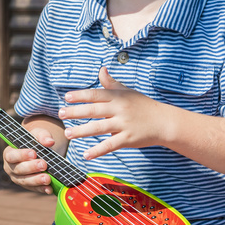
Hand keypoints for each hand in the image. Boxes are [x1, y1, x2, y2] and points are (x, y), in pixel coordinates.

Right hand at [2, 127, 56, 194]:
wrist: (39, 150)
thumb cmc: (34, 141)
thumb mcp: (37, 134)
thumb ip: (42, 136)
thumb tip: (50, 142)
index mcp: (9, 153)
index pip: (11, 156)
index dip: (21, 155)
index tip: (34, 153)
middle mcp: (11, 167)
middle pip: (18, 169)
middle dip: (31, 168)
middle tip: (44, 165)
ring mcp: (18, 178)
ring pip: (24, 181)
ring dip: (36, 180)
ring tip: (47, 178)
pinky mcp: (27, 185)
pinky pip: (33, 188)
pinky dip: (41, 189)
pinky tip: (49, 189)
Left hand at [58, 67, 172, 160]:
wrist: (164, 122)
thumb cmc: (143, 106)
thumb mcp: (127, 92)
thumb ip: (111, 83)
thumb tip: (101, 69)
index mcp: (117, 97)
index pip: (95, 94)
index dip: (80, 95)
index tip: (66, 97)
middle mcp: (119, 109)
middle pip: (94, 110)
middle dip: (76, 112)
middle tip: (60, 114)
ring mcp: (123, 125)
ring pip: (99, 128)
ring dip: (81, 131)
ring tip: (68, 133)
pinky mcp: (128, 139)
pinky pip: (109, 145)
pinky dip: (97, 151)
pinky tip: (85, 154)